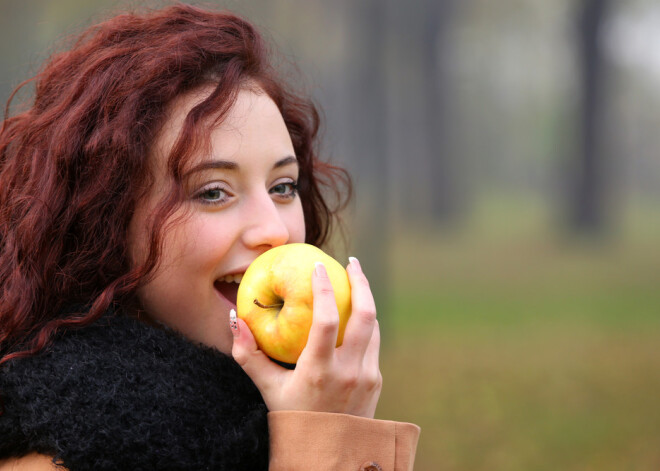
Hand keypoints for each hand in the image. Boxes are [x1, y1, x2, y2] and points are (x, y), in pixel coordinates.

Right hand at [231, 257, 381, 417]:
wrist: (327, 456)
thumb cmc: (292, 420)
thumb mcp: (268, 390)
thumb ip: (249, 355)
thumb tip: (235, 319)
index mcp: (319, 371)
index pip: (327, 320)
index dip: (324, 289)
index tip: (318, 266)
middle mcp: (348, 372)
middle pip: (365, 315)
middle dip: (361, 283)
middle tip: (352, 263)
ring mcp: (366, 376)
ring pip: (373, 327)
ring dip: (365, 301)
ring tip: (354, 282)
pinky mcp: (375, 381)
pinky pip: (373, 343)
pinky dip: (366, 324)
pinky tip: (355, 314)